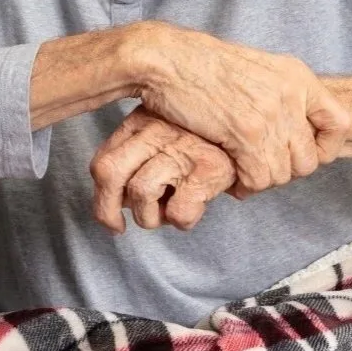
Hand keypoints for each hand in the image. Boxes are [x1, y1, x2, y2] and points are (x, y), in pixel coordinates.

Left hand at [91, 109, 236, 232]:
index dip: (101, 195)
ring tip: (166, 213)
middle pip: (108, 173)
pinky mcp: (207, 170)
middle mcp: (155, 132)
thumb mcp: (163, 128)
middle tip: (118, 228)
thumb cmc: (202, 137)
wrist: (250, 129)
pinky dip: (181, 221)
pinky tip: (193, 209)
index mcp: (140, 122)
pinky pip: (178, 212)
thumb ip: (137, 152)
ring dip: (149, 218)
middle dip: (106, 210)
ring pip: (140, 194)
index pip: (102, 159)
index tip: (109, 214)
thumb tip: (117, 199)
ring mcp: (180, 150)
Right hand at [134, 23, 349, 193]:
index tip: (303, 154)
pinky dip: (245, 185)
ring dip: (260, 180)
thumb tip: (290, 132)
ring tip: (241, 171)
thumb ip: (278, 95)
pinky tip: (230, 176)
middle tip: (257, 166)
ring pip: (283, 173)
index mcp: (295, 76)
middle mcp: (290, 94)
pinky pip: (259, 177)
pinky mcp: (246, 132)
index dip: (324, 148)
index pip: (337, 123)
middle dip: (282, 170)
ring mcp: (270, 114)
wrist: (164, 58)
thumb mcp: (253, 68)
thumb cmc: (198, 64)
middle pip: (307, 159)